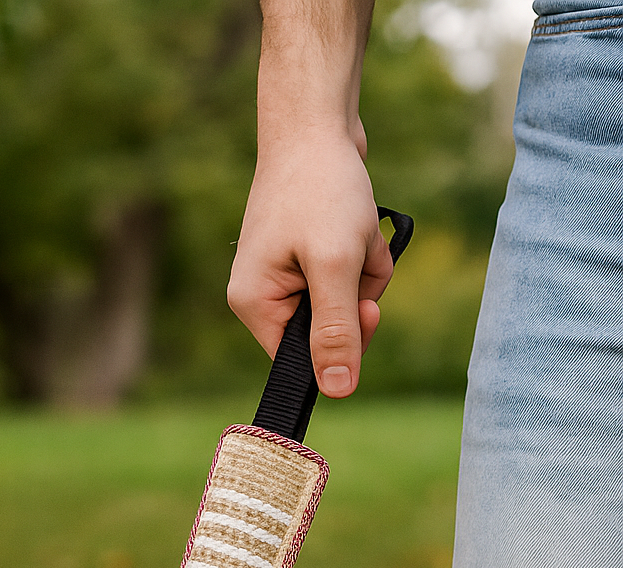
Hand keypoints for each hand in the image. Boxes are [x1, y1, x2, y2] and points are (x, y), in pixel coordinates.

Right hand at [227, 125, 393, 396]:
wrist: (315, 119)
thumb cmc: (319, 187)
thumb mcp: (335, 266)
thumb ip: (336, 331)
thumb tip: (338, 392)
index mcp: (255, 305)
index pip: (301, 360)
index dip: (341, 344)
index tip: (364, 308)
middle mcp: (264, 294)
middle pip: (328, 331)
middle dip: (358, 296)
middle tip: (359, 255)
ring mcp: (285, 273)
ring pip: (346, 302)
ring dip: (366, 270)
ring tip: (358, 228)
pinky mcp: (307, 253)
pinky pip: (348, 275)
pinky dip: (364, 252)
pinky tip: (359, 221)